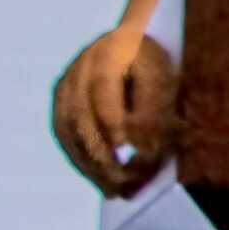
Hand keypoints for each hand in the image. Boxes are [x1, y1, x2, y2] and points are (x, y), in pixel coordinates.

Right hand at [53, 23, 181, 194]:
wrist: (139, 40)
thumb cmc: (160, 65)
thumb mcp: (166, 80)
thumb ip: (153, 113)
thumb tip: (137, 153)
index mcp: (114, 49)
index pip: (105, 90)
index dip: (114, 124)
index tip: (128, 155)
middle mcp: (85, 62)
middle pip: (83, 114)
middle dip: (103, 154)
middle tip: (125, 184)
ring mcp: (69, 79)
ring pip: (70, 127)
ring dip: (90, 163)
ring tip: (114, 190)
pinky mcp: (62, 97)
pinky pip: (65, 132)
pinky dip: (81, 158)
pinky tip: (99, 178)